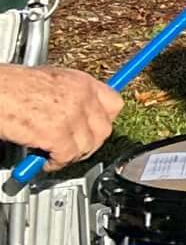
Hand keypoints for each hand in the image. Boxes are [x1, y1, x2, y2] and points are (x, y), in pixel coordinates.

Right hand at [0, 65, 120, 170]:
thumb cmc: (12, 85)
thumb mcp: (52, 82)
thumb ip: (72, 97)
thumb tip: (81, 115)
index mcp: (82, 82)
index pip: (114, 104)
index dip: (104, 120)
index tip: (95, 129)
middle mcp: (82, 97)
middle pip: (104, 130)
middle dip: (88, 143)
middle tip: (73, 148)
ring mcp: (71, 115)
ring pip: (87, 146)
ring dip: (70, 155)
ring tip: (55, 154)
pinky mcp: (56, 133)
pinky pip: (67, 156)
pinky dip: (55, 163)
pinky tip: (44, 161)